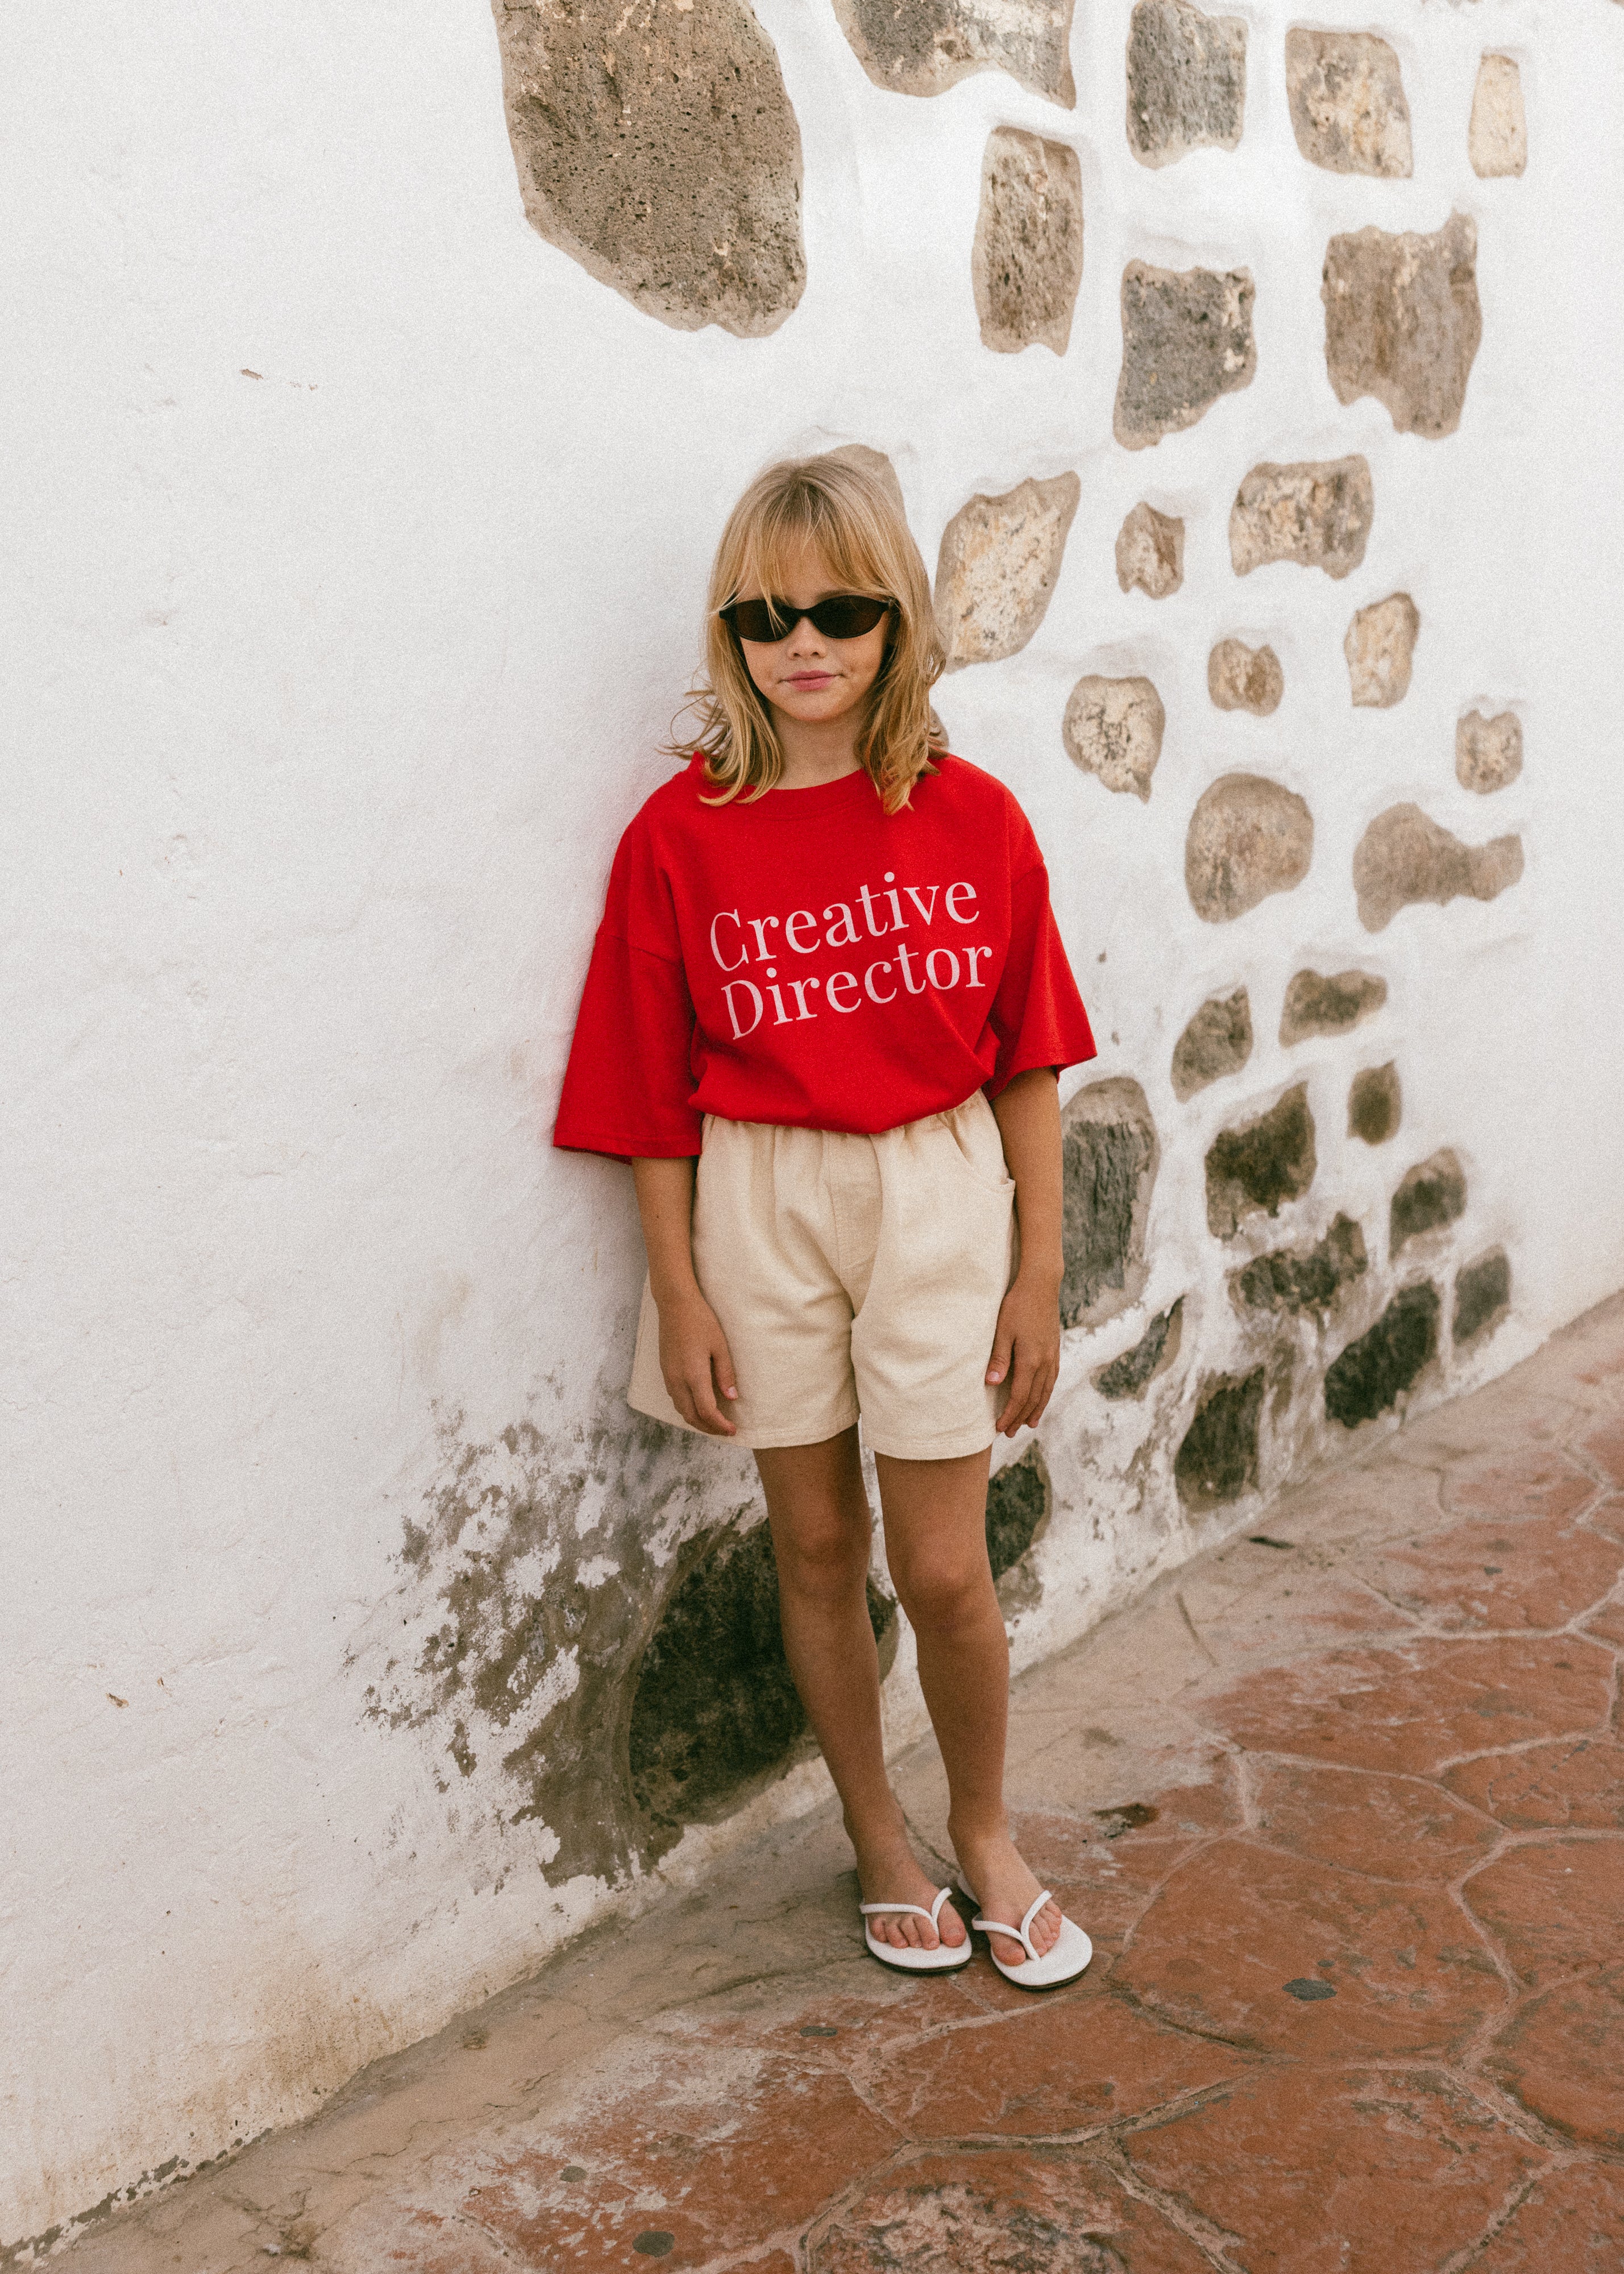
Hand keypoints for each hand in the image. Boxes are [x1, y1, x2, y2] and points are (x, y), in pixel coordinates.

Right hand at [656, 1288, 739, 1436]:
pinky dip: (688, 1409)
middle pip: (691, 1416)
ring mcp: (668, 1376)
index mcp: (693, 1375)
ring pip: (681, 1409)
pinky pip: (675, 1398)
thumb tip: (732, 1398)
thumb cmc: (701, 1321)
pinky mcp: (665, 1371)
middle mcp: (677, 1380)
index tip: (733, 1430)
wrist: (675, 1305)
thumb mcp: (720, 1346)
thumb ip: (726, 1374)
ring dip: (697, 1420)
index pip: (707, 1412)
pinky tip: (699, 1404)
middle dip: (709, 1428)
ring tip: (714, 1421)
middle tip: (725, 1430)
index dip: (720, 1425)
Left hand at [985, 1269, 1060, 1435]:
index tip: (999, 1427)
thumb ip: (999, 1358)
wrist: (1041, 1284)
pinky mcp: (1055, 1349)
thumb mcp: (1003, 1330)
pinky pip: (1052, 1379)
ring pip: (1045, 1391)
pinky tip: (1042, 1397)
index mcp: (1030, 1360)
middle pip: (1033, 1398)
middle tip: (1010, 1432)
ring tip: (1029, 1424)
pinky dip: (1046, 1394)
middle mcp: (1045, 1362)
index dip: (1009, 1414)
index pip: (1019, 1396)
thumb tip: (991, 1384)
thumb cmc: (1017, 1305)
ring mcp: (1052, 1356)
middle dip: (1021, 1417)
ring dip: (1036, 1409)